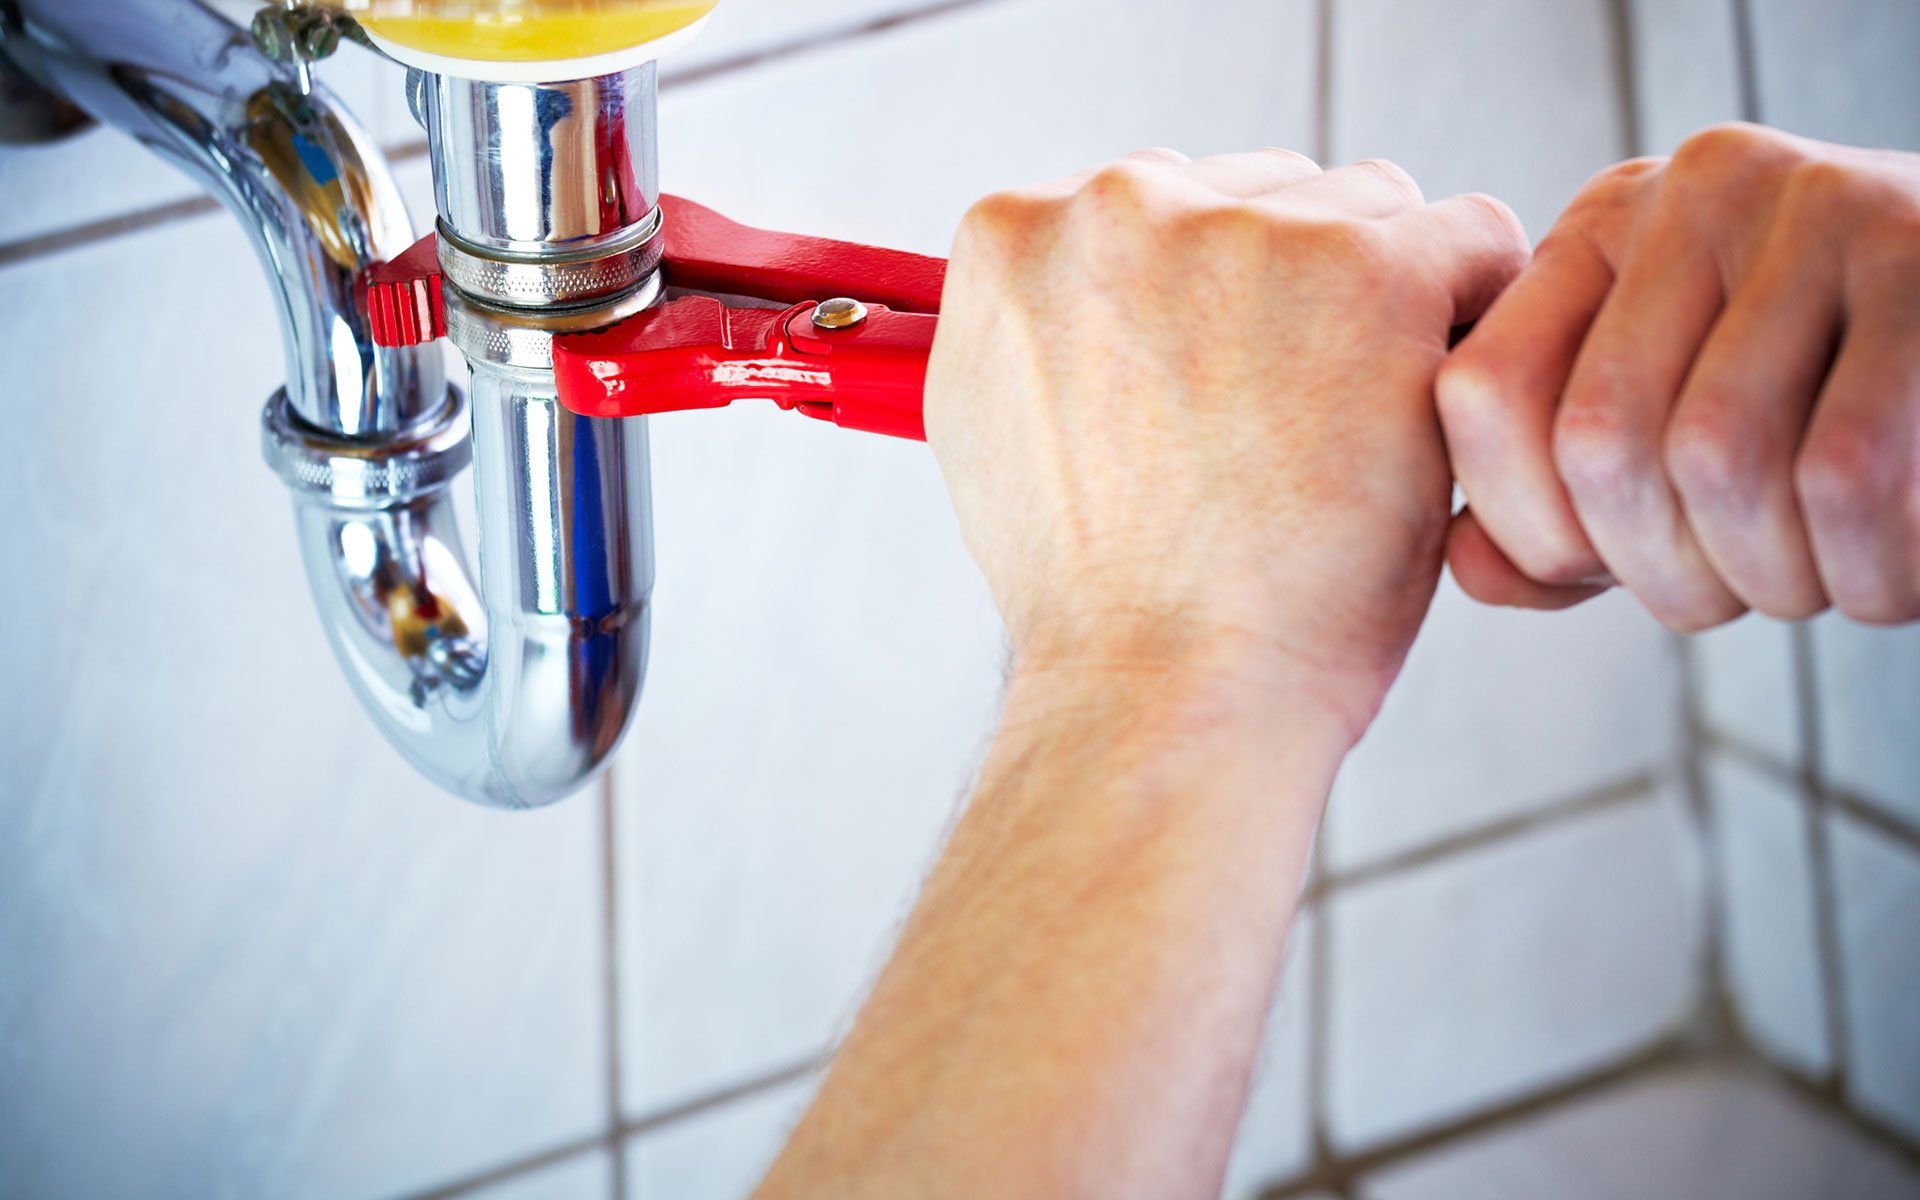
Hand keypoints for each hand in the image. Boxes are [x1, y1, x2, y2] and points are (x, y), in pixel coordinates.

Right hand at [925, 148, 1528, 735]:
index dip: (1206, 299)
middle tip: (1289, 423)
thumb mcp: (998, 437)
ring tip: (1348, 434)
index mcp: (1015, 236)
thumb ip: (1043, 331)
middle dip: (1291, 292)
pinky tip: (1425, 415)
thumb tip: (1090, 297)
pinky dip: (1474, 322)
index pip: (1155, 203)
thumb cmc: (1100, 599)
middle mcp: (1116, 206)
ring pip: (1368, 210)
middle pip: (1260, 194)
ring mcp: (1245, 231)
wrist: (1166, 688)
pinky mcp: (1372, 271)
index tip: (1222, 382)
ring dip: (1382, 303)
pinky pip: (1473, 241)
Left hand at [1439, 122, 1919, 627]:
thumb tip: (1467, 561)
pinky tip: (1893, 571)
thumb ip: (1553, 510)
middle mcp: (1695, 191)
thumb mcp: (1667, 442)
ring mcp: (1818, 205)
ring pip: (1717, 456)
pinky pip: (1844, 470)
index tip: (1605, 570)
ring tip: (1820, 582)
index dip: (1529, 528)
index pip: (1483, 393)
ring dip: (1767, 578)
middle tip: (1736, 594)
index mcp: (1601, 229)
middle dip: (1661, 572)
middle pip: (1599, 439)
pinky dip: (1863, 568)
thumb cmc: (1823, 410)